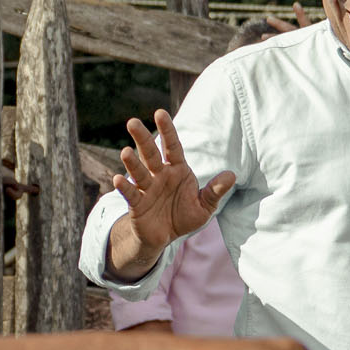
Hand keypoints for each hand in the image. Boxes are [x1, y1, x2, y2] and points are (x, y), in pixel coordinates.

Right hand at [105, 108, 231, 278]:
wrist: (164, 237)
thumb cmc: (184, 216)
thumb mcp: (204, 206)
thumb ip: (215, 191)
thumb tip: (232, 174)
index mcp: (177, 170)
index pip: (172, 147)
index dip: (167, 131)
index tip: (159, 113)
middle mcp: (159, 175)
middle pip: (150, 154)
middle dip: (142, 138)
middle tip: (132, 122)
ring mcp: (147, 188)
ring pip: (139, 172)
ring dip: (132, 162)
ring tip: (125, 151)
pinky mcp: (137, 204)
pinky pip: (131, 194)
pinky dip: (124, 188)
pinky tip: (117, 180)